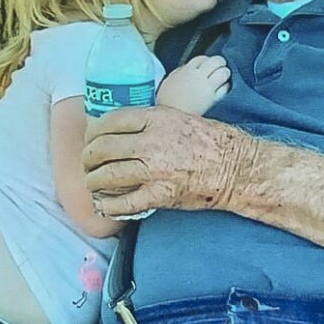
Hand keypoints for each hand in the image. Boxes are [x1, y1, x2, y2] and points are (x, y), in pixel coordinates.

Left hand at [82, 106, 255, 216]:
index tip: (91, 137)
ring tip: (93, 183)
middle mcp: (151, 142)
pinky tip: (104, 205)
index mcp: (156, 119)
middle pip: (103, 147)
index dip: (94, 130)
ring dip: (93, 180)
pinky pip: (123, 202)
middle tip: (88, 163)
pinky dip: (108, 205)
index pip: (111, 120)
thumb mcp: (180, 118)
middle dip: (88, 157)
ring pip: (106, 174)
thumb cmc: (213, 142)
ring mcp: (154, 169)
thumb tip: (125, 128)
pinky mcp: (160, 195)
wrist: (236, 168)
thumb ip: (152, 122)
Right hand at [156, 55, 230, 114]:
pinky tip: (222, 90)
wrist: (171, 119)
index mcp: (186, 70)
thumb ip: (179, 73)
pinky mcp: (213, 100)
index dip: (206, 61)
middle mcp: (198, 76)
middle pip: (216, 61)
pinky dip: (225, 87)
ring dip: (225, 73)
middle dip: (219, 63)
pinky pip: (225, 88)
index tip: (206, 65)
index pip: (202, 58)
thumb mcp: (168, 82)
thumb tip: (187, 69)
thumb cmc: (166, 103)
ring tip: (223, 78)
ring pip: (224, 72)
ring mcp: (206, 87)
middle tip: (219, 68)